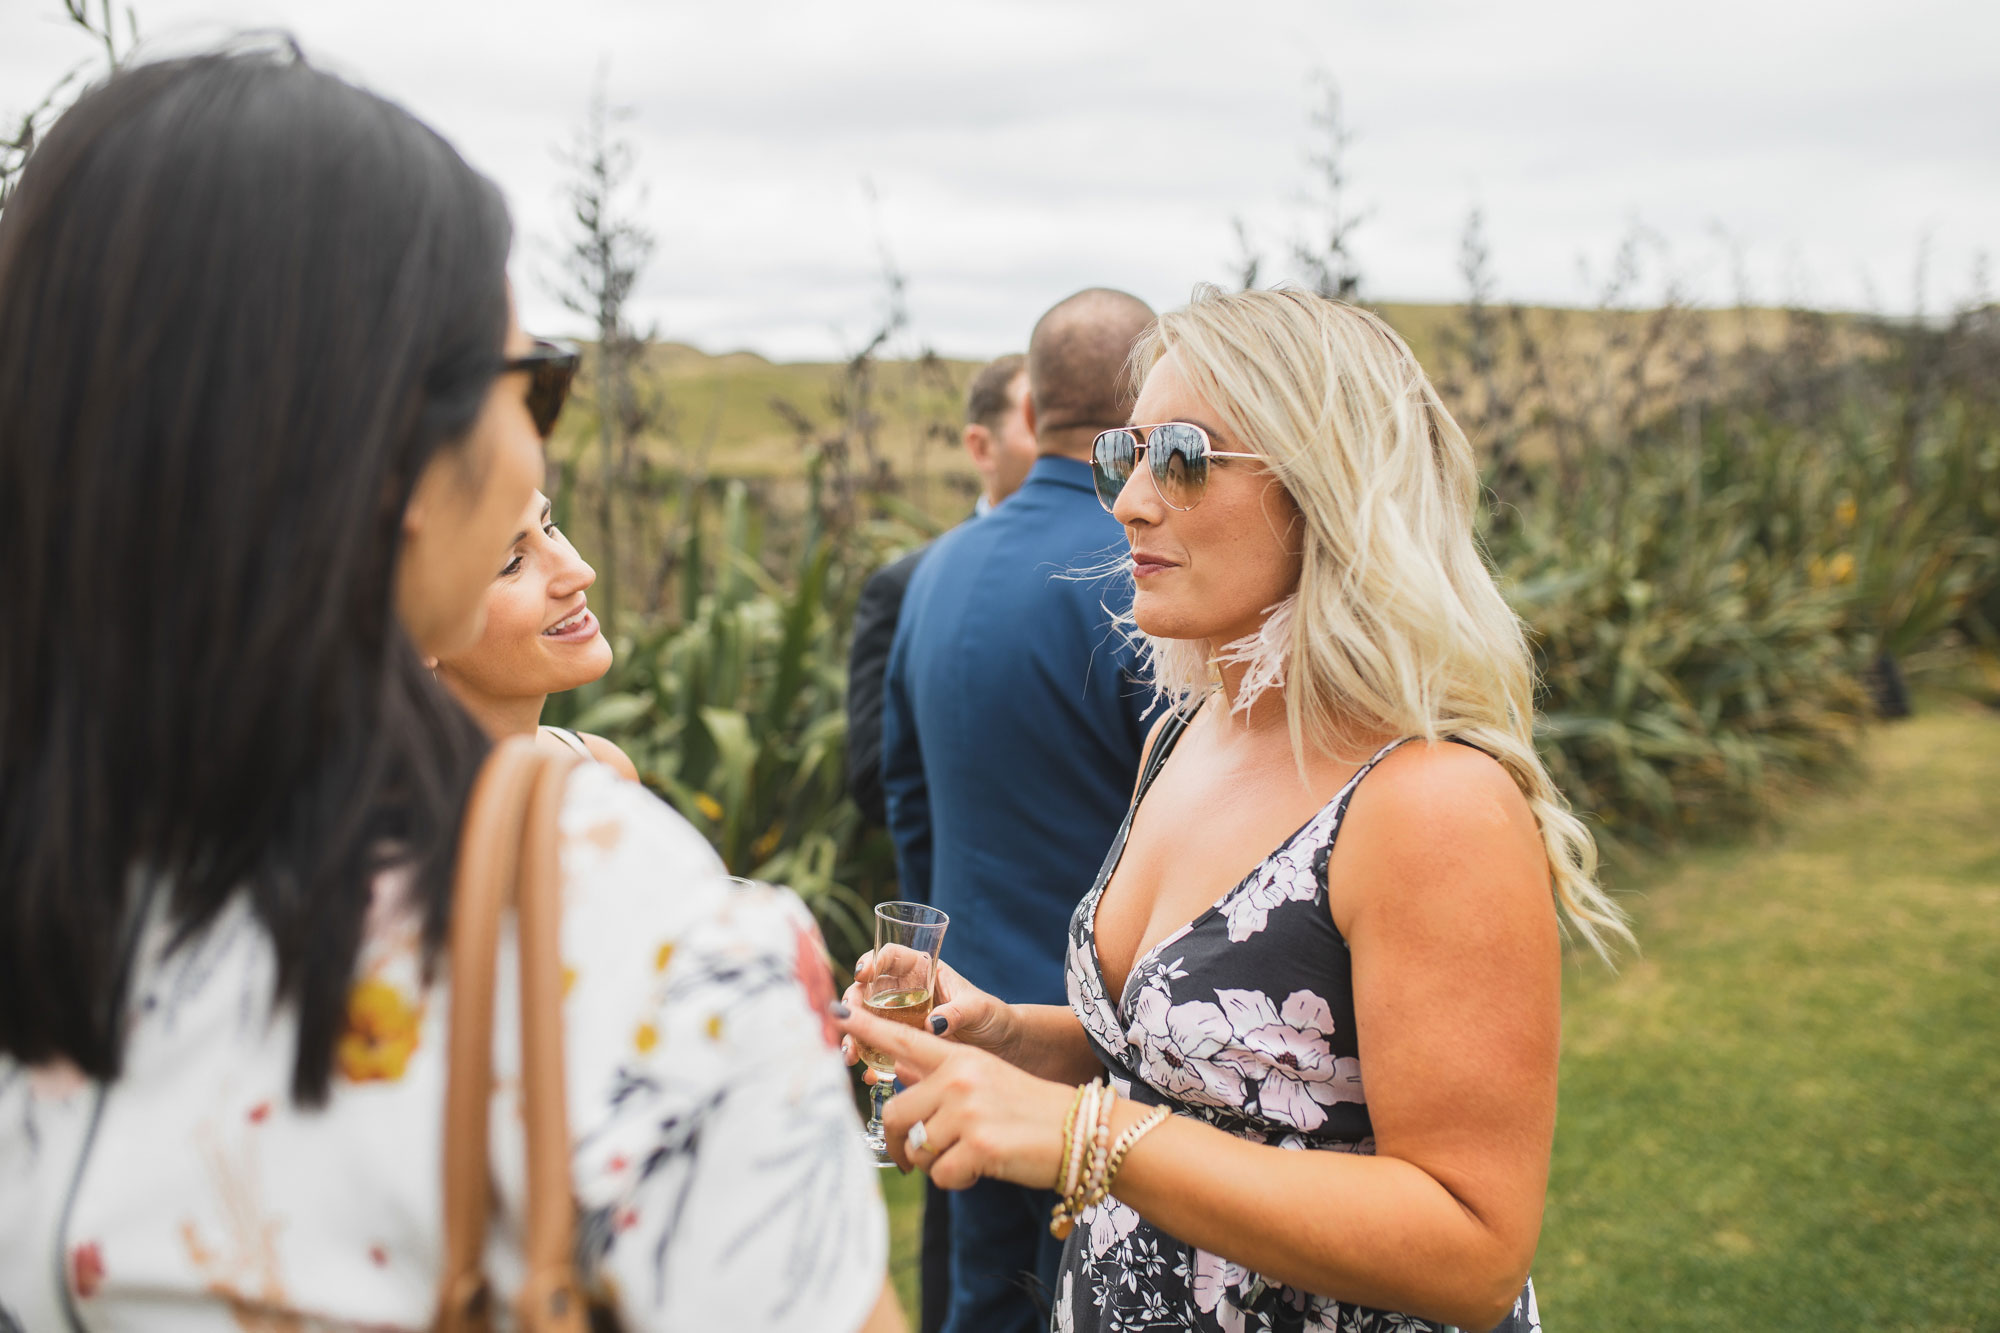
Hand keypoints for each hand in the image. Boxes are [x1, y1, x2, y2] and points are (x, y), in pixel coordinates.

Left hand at [837, 1001, 1074, 1189]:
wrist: (1080, 1132)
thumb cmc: (1028, 1111)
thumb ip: (941, 1080)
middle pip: (897, 1114)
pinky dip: (957, 1181)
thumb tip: (898, 1083)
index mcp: (960, 1058)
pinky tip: (982, 1168)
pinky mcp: (979, 1144)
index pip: (903, 1040)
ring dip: (936, 1164)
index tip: (834, 1013)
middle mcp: (960, 1078)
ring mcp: (969, 1110)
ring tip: (968, 1156)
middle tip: (917, 1158)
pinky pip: (941, 1176)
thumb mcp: (985, 1081)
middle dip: (903, 1143)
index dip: (866, 1029)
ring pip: (918, 1149)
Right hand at [839, 951, 1013, 1081]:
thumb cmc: (992, 1017)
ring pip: (867, 1022)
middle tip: (848, 1021)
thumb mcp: (979, 1009)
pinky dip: (870, 1063)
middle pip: (867, 990)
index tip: (863, 974)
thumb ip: (957, 1012)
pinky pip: (879, 1051)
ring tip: (851, 1055)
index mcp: (923, 971)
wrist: (1001, 1049)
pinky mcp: (902, 1046)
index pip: (891, 957)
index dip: (873, 961)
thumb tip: (933, 1024)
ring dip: (854, 1037)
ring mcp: (900, 1020)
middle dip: (853, 1005)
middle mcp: (905, 993)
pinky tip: (869, 1075)